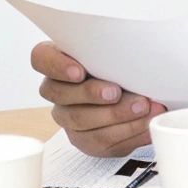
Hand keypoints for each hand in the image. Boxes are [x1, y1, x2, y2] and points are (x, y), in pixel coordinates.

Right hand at [30, 41, 167, 156]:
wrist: (133, 94)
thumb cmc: (118, 65)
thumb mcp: (112, 52)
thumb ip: (112, 48)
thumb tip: (134, 46)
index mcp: (56, 60)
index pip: (41, 59)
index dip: (56, 66)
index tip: (79, 71)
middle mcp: (55, 90)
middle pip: (60, 94)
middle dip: (91, 94)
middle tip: (116, 92)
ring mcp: (67, 117)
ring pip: (81, 121)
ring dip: (115, 115)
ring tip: (141, 107)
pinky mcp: (85, 140)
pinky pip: (101, 140)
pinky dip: (128, 131)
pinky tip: (146, 123)